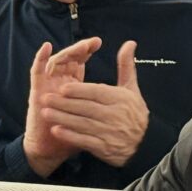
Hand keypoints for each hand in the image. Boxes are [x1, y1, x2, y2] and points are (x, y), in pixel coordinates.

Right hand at [23, 37, 101, 177]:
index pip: (79, 63)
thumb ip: (107, 103)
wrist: (53, 149)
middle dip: (80, 50)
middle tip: (91, 42)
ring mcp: (48, 87)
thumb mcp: (97, 118)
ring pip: (56, 63)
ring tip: (79, 46)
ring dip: (67, 53)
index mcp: (73, 88)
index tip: (97, 43)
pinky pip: (37, 71)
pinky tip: (46, 47)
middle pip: (69, 61)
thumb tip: (124, 94)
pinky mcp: (37, 91)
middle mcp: (59, 84)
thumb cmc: (75, 134)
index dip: (87, 52)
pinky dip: (40, 58)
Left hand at [40, 40, 149, 167]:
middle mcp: (115, 115)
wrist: (146, 143)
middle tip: (46, 98)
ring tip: (45, 113)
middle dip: (64, 104)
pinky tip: (56, 130)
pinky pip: (85, 141)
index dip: (79, 91)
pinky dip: (70, 136)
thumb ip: (126, 66)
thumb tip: (129, 43)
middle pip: (86, 108)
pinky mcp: (105, 148)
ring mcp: (110, 133)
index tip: (62, 87)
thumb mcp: (132, 89)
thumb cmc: (134, 113)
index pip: (97, 93)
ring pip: (82, 124)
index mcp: (121, 99)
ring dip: (62, 119)